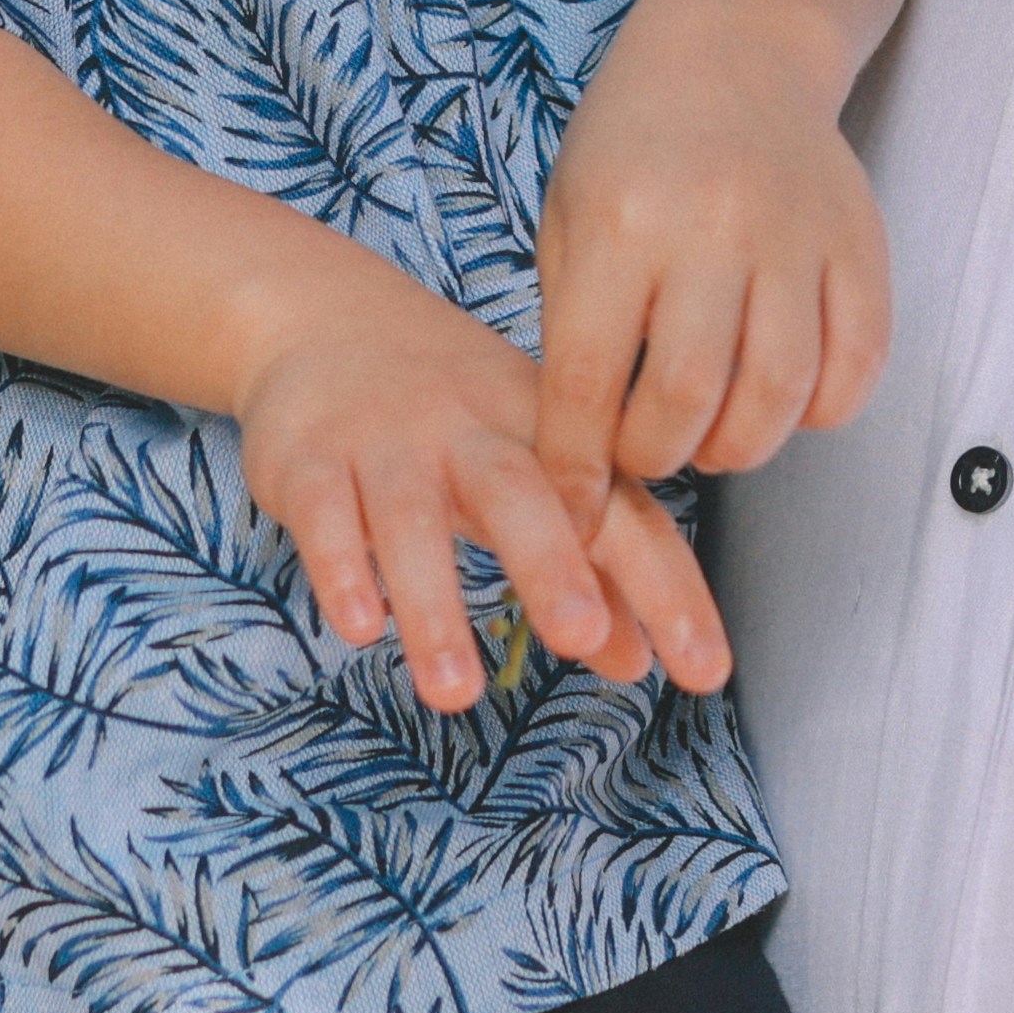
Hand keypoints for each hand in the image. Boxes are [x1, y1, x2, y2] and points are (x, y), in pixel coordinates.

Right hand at [240, 262, 727, 710]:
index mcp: (545, 433)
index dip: (664, 587)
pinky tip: (362, 627)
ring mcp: (385, 442)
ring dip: (435, 606)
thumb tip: (638, 660)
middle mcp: (469, 429)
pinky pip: (324, 514)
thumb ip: (586, 562)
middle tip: (580, 635)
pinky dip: (343, 568)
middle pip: (517, 491)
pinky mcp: (308, 460)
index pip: (617, 512)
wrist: (323, 318)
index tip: (705, 669)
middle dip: (550, 563)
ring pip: (411, 519)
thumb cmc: (451, 412)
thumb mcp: (528, 466)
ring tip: (456, 694)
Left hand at [533, 6, 890, 501]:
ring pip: (779, 394)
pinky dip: (819, 412)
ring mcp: (796, 236)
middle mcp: (712, 228)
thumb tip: (575, 453)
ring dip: (737, 447)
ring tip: (708, 437)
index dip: (575, 464)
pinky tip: (779, 403)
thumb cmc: (632, 144)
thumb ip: (573, 327)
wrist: (734, 50)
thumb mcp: (570, 216)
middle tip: (644, 453)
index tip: (568, 509)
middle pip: (690, 397)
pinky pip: (856, 365)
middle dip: (657, 457)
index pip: (589, 379)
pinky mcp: (859, 245)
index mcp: (621, 222)